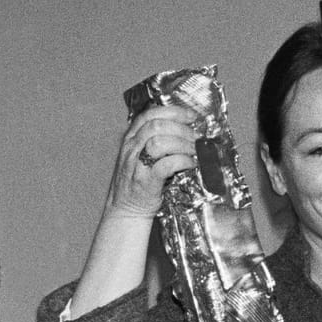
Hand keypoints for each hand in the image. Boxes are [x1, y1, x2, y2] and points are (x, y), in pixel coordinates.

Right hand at [106, 100, 196, 216]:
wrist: (125, 210)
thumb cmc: (137, 183)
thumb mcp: (139, 155)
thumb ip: (154, 139)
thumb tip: (184, 129)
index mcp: (130, 138)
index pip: (149, 114)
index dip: (173, 112)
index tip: (191, 116)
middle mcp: (131, 149)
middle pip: (156, 126)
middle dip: (181, 128)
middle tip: (196, 137)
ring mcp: (137, 165)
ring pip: (159, 142)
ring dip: (182, 144)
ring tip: (195, 151)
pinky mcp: (146, 182)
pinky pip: (165, 165)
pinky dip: (182, 161)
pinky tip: (191, 164)